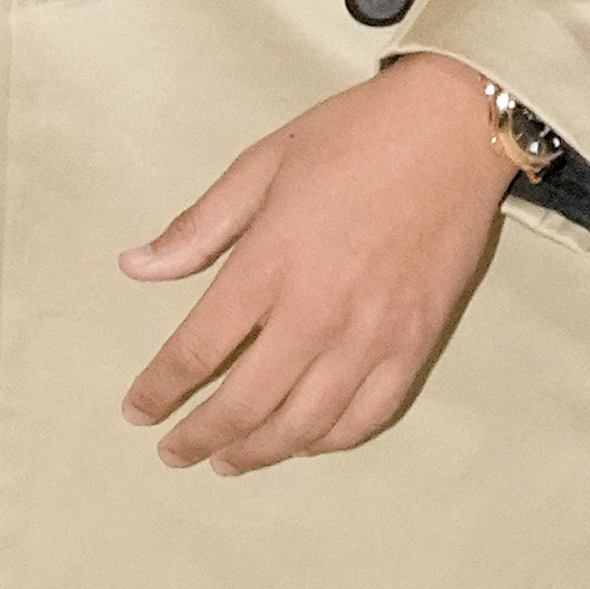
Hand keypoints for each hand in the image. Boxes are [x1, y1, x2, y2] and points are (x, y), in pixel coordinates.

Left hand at [118, 59, 502, 472]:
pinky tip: (306, 442)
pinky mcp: (416, 343)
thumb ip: (198, 226)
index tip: (138, 410)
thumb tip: (135, 266)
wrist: (454, 128)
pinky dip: (329, 440)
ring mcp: (371, 335)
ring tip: (230, 460)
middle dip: (201, 436)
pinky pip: (367, 415)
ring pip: (306, 423)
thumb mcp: (262, 164)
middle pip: (246, 403)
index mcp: (268, 264)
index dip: (161, 388)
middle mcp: (316, 312)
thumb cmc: (354, 135)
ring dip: (260, 451)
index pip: (197, 349)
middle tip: (175, 452)